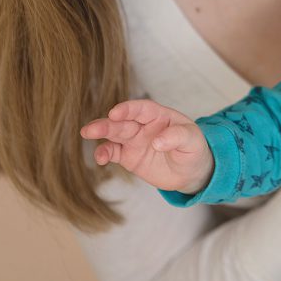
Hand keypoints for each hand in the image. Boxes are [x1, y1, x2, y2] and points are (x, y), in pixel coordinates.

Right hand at [80, 99, 213, 193]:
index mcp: (160, 115)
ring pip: (114, 134)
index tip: (115, 113)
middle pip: (123, 122)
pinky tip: (100, 158)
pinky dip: (104, 153)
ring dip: (101, 133)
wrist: (190, 171)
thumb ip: (177, 136)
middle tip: (92, 129)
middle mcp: (144, 126)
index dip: (128, 109)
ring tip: (87, 134)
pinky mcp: (128, 156)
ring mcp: (134, 140)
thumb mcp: (192, 140)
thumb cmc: (193, 149)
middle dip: (107, 124)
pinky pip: (113, 152)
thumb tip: (157, 142)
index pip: (142, 109)